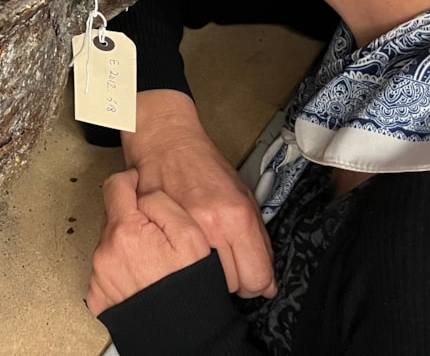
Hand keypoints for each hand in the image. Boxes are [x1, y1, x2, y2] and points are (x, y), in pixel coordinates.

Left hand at [86, 168, 210, 315]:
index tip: (139, 186)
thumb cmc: (190, 289)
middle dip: (132, 220)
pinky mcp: (99, 296)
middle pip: (114, 217)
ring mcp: (100, 276)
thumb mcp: (191, 236)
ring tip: (153, 264)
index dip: (131, 182)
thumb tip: (144, 192)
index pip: (115, 186)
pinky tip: (142, 279)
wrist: (184, 334)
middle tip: (157, 238)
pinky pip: (107, 272)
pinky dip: (121, 271)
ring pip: (110, 244)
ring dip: (127, 246)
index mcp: (126, 231)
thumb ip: (162, 203)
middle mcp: (106, 251)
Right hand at [121, 90, 275, 297]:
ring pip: (206, 282)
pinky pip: (179, 265)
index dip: (257, 283)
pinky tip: (184, 251)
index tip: (252, 277)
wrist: (167, 143)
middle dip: (234, 281)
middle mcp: (212, 225)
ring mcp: (185, 229)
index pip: (257, 278)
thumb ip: (259, 239)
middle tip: (228, 264)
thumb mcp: (244, 195)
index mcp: (238, 216)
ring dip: (208, 276)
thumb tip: (268, 282)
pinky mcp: (162, 228)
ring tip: (205, 256)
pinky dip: (184, 264)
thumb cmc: (205, 165)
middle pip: (232, 285)